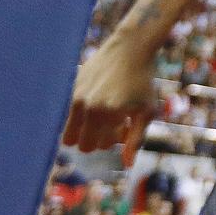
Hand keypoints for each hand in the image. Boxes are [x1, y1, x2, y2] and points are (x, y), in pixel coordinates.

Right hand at [62, 36, 154, 160]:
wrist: (130, 49)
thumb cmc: (143, 82)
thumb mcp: (147, 111)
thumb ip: (136, 139)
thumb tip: (127, 165)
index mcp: (109, 113)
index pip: (97, 146)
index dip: (110, 140)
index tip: (123, 126)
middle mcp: (89, 105)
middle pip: (82, 145)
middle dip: (96, 139)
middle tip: (113, 123)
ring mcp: (77, 96)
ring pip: (68, 136)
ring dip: (84, 131)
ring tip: (102, 117)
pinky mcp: (71, 87)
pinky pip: (68, 115)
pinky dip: (81, 115)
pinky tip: (97, 101)